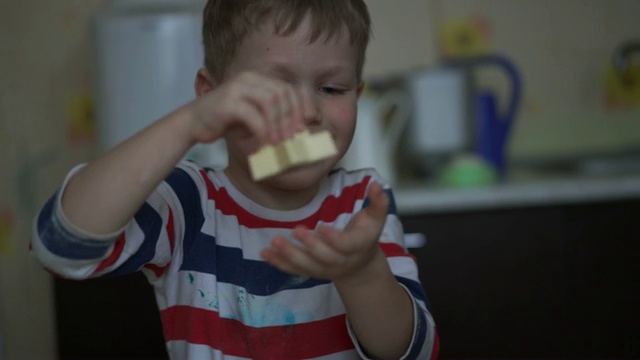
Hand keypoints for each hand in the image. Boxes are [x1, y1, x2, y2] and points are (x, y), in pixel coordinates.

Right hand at [189, 71, 305, 145]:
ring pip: (270, 102)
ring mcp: (237, 88)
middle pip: (281, 93)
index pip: (286, 89)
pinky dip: (263, 132)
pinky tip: (264, 144)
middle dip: (290, 117)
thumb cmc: (224, 122)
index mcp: (257, 79)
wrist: (193, 123)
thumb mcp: (253, 117)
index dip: (297, 109)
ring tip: (279, 143)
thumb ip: (271, 118)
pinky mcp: (228, 102)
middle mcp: (248, 78)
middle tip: (292, 138)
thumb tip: (296, 131)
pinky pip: (253, 116)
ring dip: (278, 125)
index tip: (301, 129)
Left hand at [260, 182, 389, 281]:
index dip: (334, 239)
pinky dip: (279, 263)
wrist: (360, 266)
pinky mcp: (310, 272)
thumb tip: (376, 184)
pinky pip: (294, 270)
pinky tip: (265, 253)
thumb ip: (379, 202)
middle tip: (295, 230)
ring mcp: (324, 269)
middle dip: (309, 245)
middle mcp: (340, 262)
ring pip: (306, 266)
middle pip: (324, 257)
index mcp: (357, 247)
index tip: (322, 226)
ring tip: (274, 242)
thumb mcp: (376, 219)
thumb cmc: (366, 235)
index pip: (346, 246)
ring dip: (289, 255)